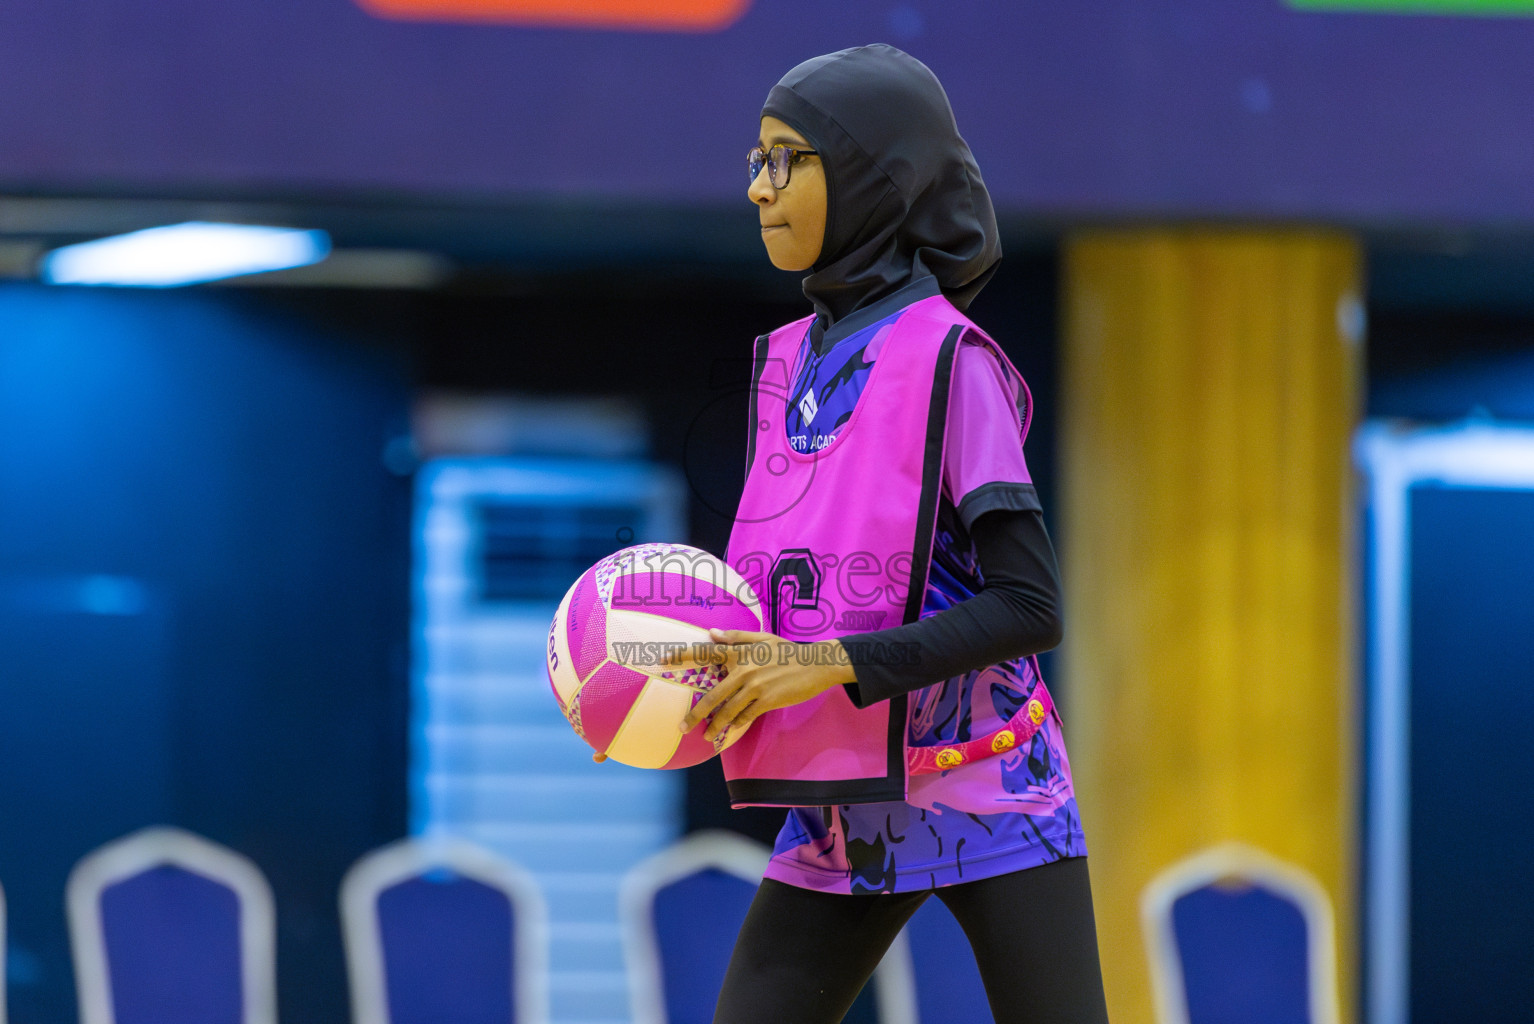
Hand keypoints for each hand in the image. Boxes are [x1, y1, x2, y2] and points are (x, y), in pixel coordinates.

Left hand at [662, 628, 855, 743]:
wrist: (817, 663)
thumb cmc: (788, 651)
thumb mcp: (763, 638)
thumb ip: (736, 637)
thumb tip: (711, 633)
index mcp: (740, 652)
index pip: (706, 653)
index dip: (683, 656)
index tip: (664, 660)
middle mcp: (744, 669)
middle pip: (713, 694)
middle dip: (696, 713)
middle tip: (682, 726)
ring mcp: (756, 687)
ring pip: (729, 710)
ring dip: (716, 725)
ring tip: (706, 735)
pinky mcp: (768, 700)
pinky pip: (746, 716)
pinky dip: (737, 724)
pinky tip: (730, 731)